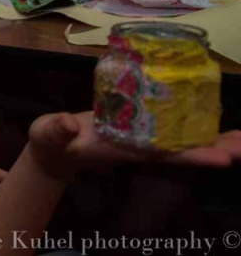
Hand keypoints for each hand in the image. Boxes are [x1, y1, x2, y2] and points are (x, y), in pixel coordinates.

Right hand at [28, 111, 240, 180]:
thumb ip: (56, 129)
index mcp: (122, 150)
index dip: (194, 157)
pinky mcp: (135, 125)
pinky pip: (168, 125)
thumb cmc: (51, 142)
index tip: (225, 158)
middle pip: (183, 150)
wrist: (53, 147)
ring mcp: (138, 137)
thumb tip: (67, 122)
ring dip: (210, 137)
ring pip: (180, 139)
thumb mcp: (48, 134)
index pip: (164, 156)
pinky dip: (189, 121)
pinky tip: (206, 114)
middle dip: (214, 148)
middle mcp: (138, 146)